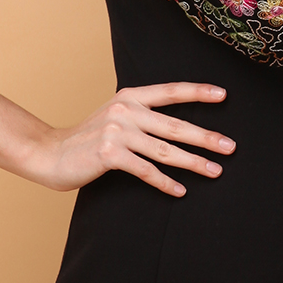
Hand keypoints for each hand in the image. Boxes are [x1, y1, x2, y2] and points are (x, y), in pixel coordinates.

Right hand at [35, 82, 234, 196]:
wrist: (51, 153)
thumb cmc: (88, 137)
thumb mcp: (115, 115)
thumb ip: (141, 113)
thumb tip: (178, 125)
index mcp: (130, 95)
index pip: (170, 91)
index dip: (198, 92)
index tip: (224, 95)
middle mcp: (125, 109)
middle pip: (175, 124)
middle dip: (206, 137)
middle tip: (231, 147)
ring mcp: (117, 131)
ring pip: (165, 149)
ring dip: (193, 162)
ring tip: (215, 171)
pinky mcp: (109, 154)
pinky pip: (146, 170)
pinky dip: (165, 182)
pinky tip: (180, 191)